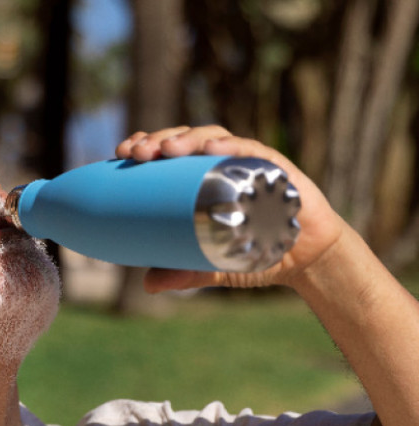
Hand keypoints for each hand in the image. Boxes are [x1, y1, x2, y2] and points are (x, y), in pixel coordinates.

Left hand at [114, 125, 346, 291]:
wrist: (308, 259)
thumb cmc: (258, 253)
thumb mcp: (214, 265)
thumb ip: (184, 273)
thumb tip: (148, 285)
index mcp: (202, 179)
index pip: (168, 153)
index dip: (145, 145)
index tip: (120, 153)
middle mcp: (222, 164)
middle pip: (184, 140)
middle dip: (157, 140)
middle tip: (135, 152)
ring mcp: (249, 162)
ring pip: (212, 138)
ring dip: (187, 139)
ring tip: (166, 149)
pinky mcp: (276, 167)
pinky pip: (251, 150)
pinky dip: (230, 147)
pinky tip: (211, 149)